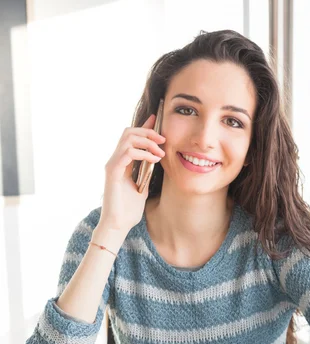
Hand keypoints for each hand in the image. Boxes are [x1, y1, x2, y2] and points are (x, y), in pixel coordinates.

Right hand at [99, 114, 164, 235]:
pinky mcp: (113, 172)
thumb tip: (155, 162)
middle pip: (129, 132)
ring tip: (160, 152)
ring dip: (147, 142)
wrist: (119, 225)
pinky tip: (153, 160)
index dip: (144, 126)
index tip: (157, 118)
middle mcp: (115, 160)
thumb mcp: (142, 188)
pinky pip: (128, 153)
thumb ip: (146, 174)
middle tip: (163, 140)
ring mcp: (112, 165)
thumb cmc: (129, 210)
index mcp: (122, 163)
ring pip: (128, 138)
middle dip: (148, 131)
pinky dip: (143, 153)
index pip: (131, 137)